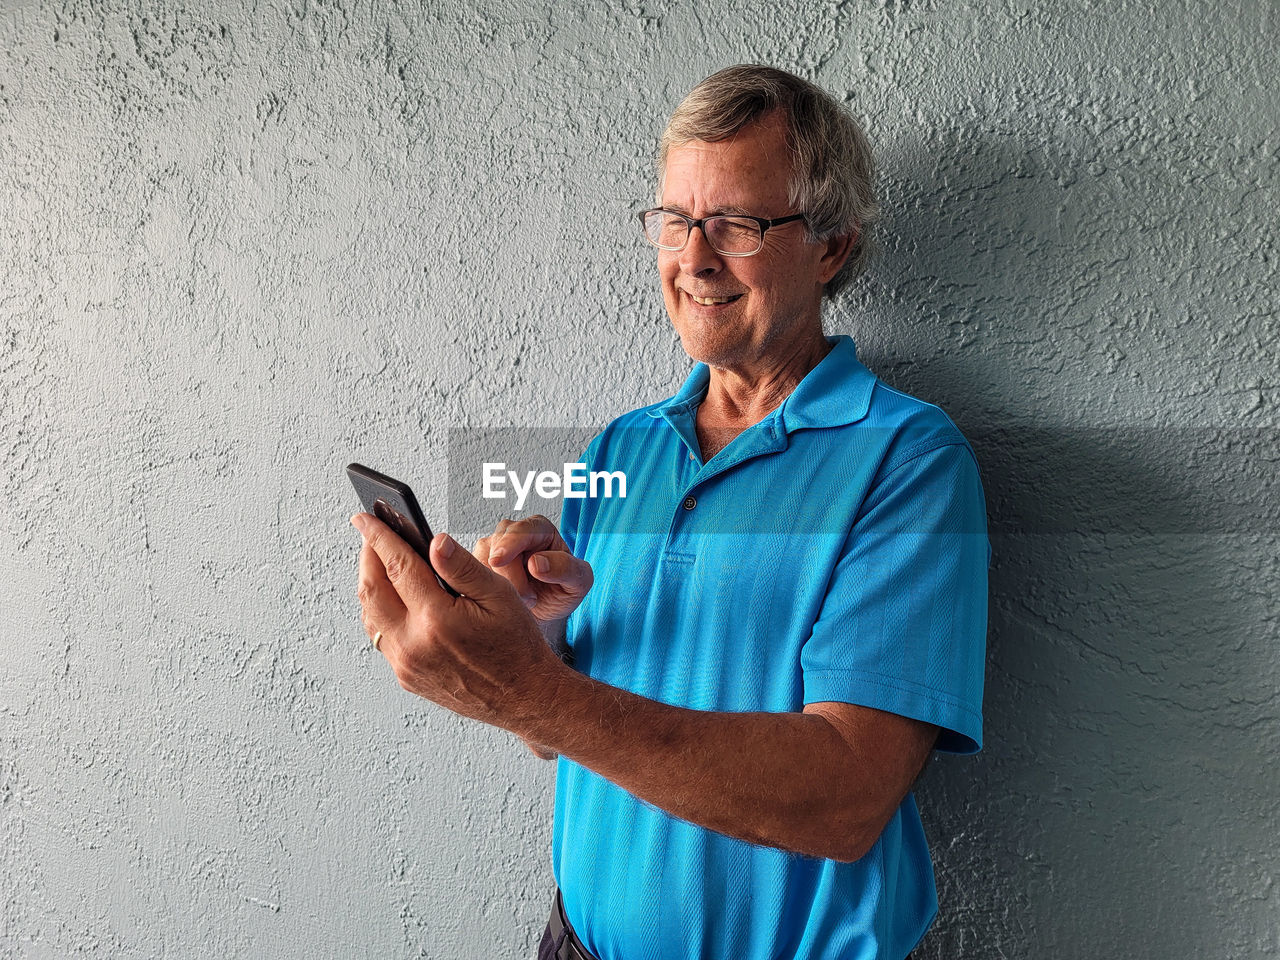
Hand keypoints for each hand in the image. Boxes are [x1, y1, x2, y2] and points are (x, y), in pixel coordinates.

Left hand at [352, 512, 565, 731]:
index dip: (378, 537)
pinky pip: (383, 638)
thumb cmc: (517, 645)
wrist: (524, 696)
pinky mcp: (407, 677)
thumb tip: (434, 540)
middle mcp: (414, 644)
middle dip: (368, 556)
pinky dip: (381, 612)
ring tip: (380, 563)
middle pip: (372, 590)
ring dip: (371, 585)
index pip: (396, 566)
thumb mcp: (499, 595)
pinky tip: (394, 599)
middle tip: (371, 535)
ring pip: (371, 617)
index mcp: (436, 619)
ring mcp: (407, 665)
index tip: (365, 518)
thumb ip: (462, 566)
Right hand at [473, 515, 592, 623]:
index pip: (522, 530)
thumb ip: (566, 568)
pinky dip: (482, 590)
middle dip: (508, 574)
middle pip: (497, 544)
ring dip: (495, 585)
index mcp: (540, 529)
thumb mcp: (578, 582)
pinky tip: (499, 602)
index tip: (498, 560)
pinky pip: (469, 574)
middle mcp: (513, 533)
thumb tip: (537, 563)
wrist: (546, 611)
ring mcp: (492, 548)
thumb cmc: (564, 591)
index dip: (509, 544)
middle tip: (529, 598)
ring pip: (479, 560)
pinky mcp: (477, 565)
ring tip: (522, 601)